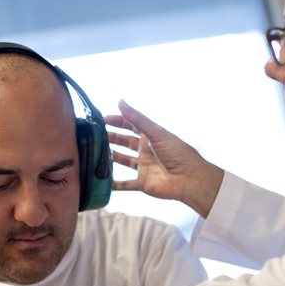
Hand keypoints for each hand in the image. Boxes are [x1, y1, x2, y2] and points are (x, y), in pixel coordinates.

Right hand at [106, 100, 223, 217]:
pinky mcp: (143, 183)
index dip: (117, 121)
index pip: (131, 125)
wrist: (189, 178)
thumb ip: (137, 118)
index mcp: (151, 136)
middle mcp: (146, 150)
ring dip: (111, 157)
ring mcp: (144, 167)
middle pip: (125, 142)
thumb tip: (120, 101)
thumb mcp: (156, 132)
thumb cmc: (177, 152)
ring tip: (95, 153)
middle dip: (112, 138)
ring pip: (124, 161)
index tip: (102, 119)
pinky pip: (126, 184)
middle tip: (95, 135)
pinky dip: (114, 184)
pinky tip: (101, 182)